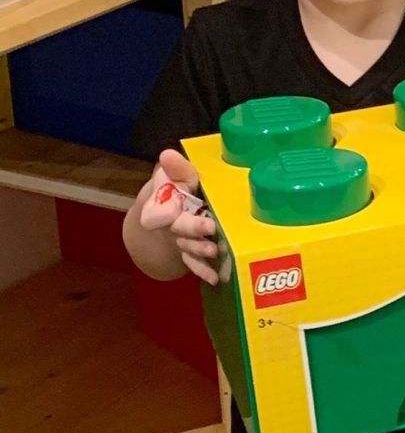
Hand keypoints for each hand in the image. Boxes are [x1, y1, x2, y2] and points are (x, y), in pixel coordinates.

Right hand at [137, 148, 222, 284]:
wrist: (167, 211)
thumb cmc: (174, 188)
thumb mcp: (174, 176)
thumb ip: (176, 169)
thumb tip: (167, 154)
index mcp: (164, 202)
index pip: (160, 208)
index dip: (165, 211)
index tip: (173, 210)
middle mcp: (170, 224)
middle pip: (178, 228)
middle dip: (192, 228)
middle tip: (208, 227)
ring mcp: (180, 239)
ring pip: (187, 246)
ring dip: (199, 249)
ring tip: (213, 250)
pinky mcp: (190, 252)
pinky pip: (195, 262)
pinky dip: (203, 270)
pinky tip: (215, 278)